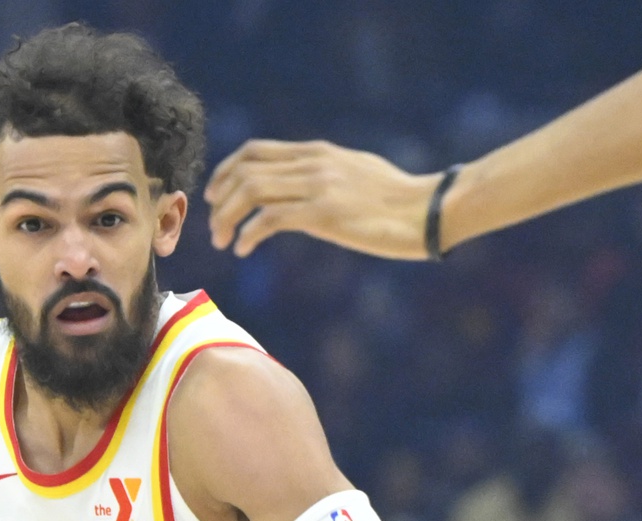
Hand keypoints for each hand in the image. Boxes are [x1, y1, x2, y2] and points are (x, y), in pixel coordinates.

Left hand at [205, 140, 438, 259]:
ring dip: (227, 218)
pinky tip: (244, 249)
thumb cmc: (397, 200)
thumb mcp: (355, 173)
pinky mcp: (324, 212)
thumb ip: (325, 173)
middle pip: (244, 170)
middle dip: (219, 199)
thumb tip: (304, 186)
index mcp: (317, 152)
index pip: (255, 150)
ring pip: (250, 191)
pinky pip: (269, 218)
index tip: (215, 195)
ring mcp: (317, 185)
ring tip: (223, 242)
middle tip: (214, 227)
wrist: (427, 210)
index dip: (226, 171)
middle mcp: (312, 162)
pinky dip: (248, 234)